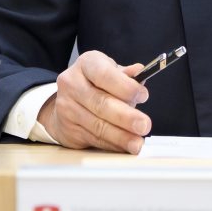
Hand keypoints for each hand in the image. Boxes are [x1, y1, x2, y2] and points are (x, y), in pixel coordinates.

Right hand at [36, 50, 150, 154]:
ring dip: (121, 136)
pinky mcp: (68, 129)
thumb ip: (126, 75)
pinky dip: (112, 144)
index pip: (105, 75)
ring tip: (137, 142)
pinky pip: (94, 139)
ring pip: (97, 125)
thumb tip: (140, 72)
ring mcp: (67, 107)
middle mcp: (72, 83)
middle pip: (101, 103)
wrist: (67, 101)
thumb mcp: (110, 71)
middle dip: (126, 117)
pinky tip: (124, 146)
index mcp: (86, 64)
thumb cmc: (94, 84)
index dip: (125, 87)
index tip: (143, 96)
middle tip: (144, 125)